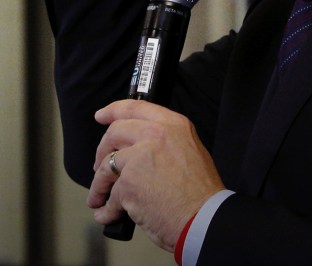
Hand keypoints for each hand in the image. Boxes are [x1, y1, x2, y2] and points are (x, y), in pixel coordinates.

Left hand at [88, 100, 223, 251]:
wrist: (202, 215)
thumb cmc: (200, 190)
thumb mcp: (190, 150)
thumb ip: (166, 141)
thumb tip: (139, 148)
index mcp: (174, 125)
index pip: (136, 108)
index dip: (113, 110)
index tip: (101, 115)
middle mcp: (155, 134)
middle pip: (114, 133)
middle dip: (102, 150)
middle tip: (100, 166)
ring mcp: (139, 157)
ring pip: (105, 166)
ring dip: (99, 185)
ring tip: (100, 198)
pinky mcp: (127, 183)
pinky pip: (108, 196)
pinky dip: (106, 209)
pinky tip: (109, 215)